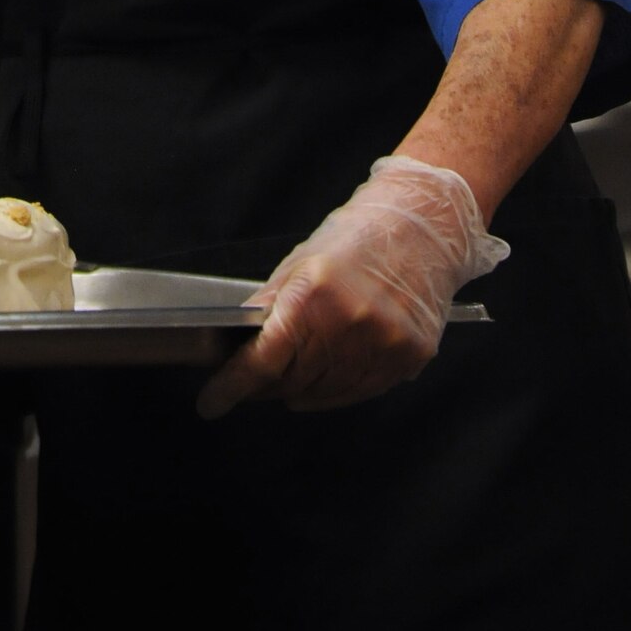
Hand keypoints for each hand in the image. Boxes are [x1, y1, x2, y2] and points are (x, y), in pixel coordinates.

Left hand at [197, 156, 508, 418]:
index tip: (211, 402)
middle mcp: (348, 324)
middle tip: (253, 382)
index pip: (262, 360)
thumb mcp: (299, 264)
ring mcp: (382, 344)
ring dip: (301, 391)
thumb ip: (268, 307)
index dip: (232, 386)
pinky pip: (361, 391)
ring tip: (292, 377)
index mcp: (312, 296)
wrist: (420, 228)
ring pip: (325, 393)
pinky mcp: (409, 357)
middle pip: (291, 381)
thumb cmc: (355, 239)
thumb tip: (237, 345)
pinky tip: (327, 376)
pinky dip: (336, 391)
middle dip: (264, 386)